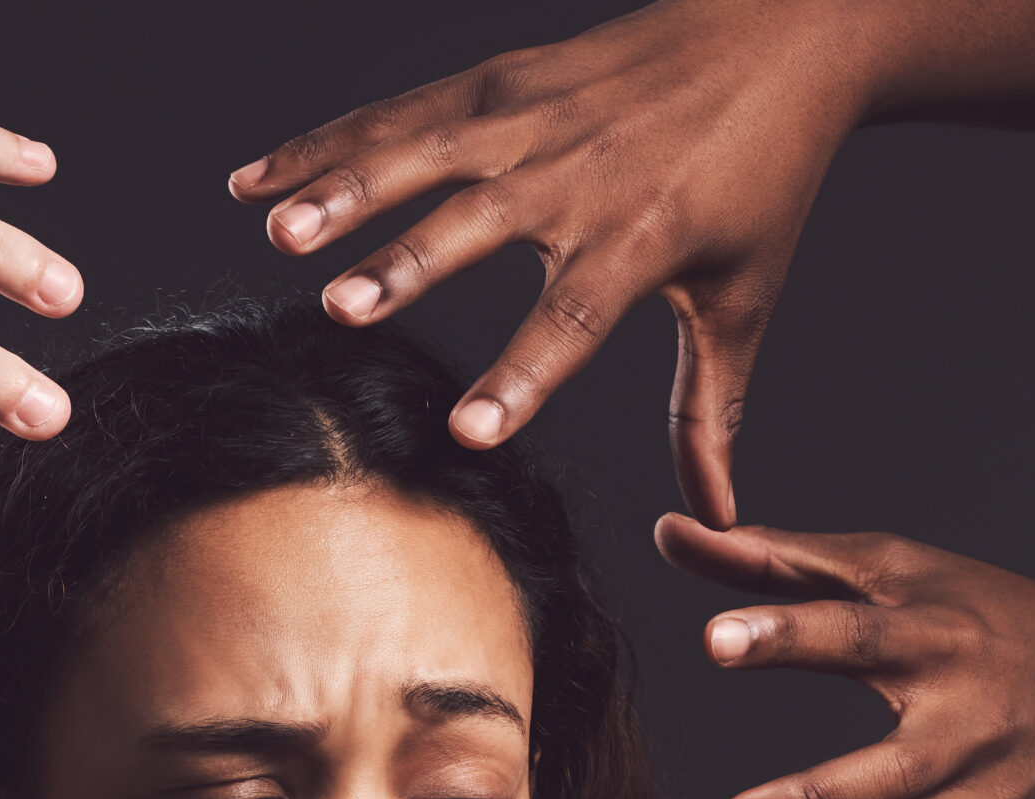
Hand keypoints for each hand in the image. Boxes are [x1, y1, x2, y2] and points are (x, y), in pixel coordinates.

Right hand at [229, 1, 880, 523]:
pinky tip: (256, 182)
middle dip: (407, 263)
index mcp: (644, 234)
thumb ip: (711, 409)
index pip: (574, 316)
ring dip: (344, 189)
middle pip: (479, 224)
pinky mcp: (498, 81)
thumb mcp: (743, 296)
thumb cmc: (761, 177)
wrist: (779, 34)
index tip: (469, 431)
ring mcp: (531, 116)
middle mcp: (580, 171)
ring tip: (278, 232)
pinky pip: (395, 114)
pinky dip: (322, 145)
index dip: (521, 374)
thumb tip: (719, 515)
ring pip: (422, 153)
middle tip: (342, 307)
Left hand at [661, 516, 1034, 798]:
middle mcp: (971, 721)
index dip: (784, 632)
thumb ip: (777, 561)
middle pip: (890, 763)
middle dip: (816, 796)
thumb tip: (669, 527)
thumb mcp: (894, 570)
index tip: (712, 641)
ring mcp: (994, 798)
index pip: (851, 631)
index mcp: (935, 636)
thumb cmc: (979, 616)